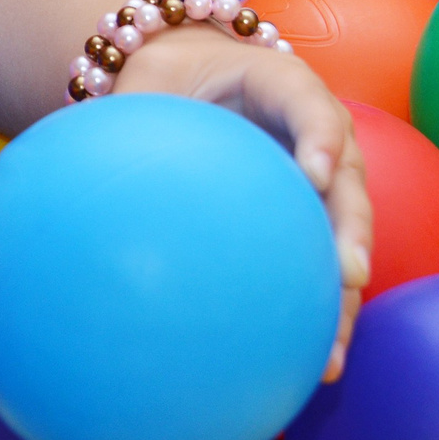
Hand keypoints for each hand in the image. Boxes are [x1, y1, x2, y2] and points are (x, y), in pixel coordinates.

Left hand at [114, 23, 373, 379]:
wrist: (195, 77)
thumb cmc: (171, 77)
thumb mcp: (150, 82)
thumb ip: (131, 108)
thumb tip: (87, 156)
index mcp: (280, 84)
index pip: (309, 104)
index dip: (321, 137)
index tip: (316, 175)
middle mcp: (317, 130)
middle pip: (347, 180)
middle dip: (351, 229)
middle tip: (349, 273)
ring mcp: (325, 175)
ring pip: (347, 231)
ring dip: (345, 291)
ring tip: (334, 346)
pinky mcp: (314, 213)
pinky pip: (325, 258)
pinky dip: (324, 309)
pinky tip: (314, 362)